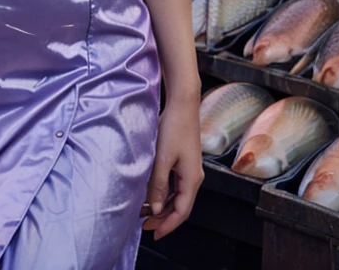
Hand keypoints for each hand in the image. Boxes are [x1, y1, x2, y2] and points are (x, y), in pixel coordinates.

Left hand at [142, 94, 203, 239]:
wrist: (182, 105)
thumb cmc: (174, 128)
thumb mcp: (162, 158)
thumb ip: (158, 184)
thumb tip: (155, 208)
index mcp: (192, 180)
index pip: (182, 212)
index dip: (167, 225)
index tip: (153, 234)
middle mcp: (194, 177)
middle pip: (179, 206)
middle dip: (163, 218)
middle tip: (145, 225)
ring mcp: (189, 170)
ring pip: (176, 196)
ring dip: (162, 205)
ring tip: (144, 211)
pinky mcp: (183, 162)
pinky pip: (174, 184)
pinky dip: (163, 192)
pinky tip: (151, 192)